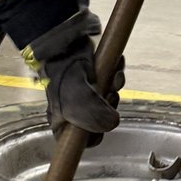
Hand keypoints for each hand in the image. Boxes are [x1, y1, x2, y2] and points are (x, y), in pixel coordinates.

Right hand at [27, 13, 123, 145]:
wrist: (66, 38)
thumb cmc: (65, 72)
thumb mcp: (78, 100)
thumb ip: (95, 118)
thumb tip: (114, 122)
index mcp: (63, 120)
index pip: (82, 141)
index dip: (96, 135)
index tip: (103, 123)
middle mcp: (74, 108)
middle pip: (100, 120)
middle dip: (110, 106)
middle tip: (110, 94)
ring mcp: (85, 92)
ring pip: (108, 99)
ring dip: (115, 87)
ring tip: (114, 76)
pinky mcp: (96, 76)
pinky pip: (112, 81)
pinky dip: (116, 73)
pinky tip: (116, 66)